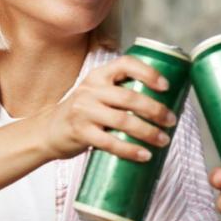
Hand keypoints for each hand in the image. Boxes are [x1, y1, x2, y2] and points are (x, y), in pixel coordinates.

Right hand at [39, 55, 178, 161]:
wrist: (49, 131)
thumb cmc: (84, 113)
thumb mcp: (98, 93)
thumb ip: (121, 93)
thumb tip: (165, 104)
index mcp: (99, 75)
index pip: (125, 64)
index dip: (148, 73)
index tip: (166, 86)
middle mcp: (90, 89)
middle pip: (129, 97)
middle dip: (155, 110)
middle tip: (171, 121)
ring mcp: (84, 111)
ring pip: (123, 121)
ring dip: (148, 132)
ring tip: (163, 140)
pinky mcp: (80, 133)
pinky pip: (110, 143)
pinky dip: (130, 150)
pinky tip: (145, 156)